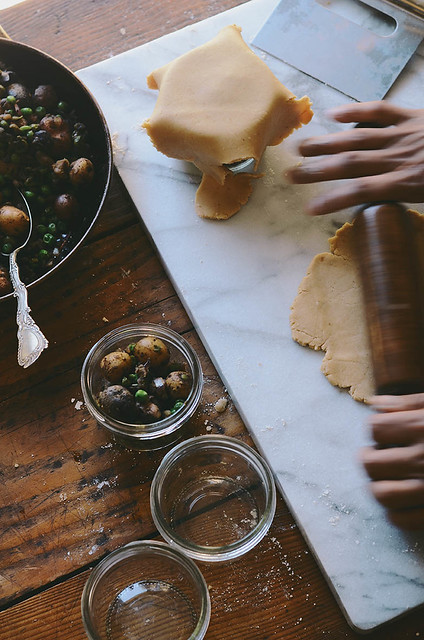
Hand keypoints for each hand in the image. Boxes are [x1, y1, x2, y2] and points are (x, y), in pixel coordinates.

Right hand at [287, 101, 423, 215]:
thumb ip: (407, 201)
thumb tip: (382, 208)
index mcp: (407, 182)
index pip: (360, 192)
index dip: (332, 200)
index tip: (309, 208)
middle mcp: (399, 156)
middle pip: (350, 163)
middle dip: (317, 169)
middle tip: (291, 175)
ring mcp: (404, 133)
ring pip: (357, 137)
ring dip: (325, 143)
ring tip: (301, 148)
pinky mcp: (413, 115)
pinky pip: (380, 110)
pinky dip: (354, 111)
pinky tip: (332, 114)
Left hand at [360, 393, 423, 529]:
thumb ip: (409, 404)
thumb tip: (375, 404)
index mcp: (422, 428)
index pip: (375, 429)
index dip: (376, 429)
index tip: (384, 432)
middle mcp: (423, 459)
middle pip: (370, 463)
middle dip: (369, 459)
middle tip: (375, 456)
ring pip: (382, 494)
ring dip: (377, 486)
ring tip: (384, 479)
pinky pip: (402, 520)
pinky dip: (395, 512)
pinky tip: (402, 500)